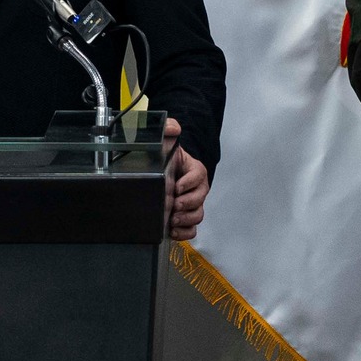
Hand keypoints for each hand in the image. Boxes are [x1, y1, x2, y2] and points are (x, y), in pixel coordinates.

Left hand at [163, 117, 209, 241]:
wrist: (159, 173)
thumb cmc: (166, 159)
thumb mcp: (164, 141)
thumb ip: (168, 129)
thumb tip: (174, 128)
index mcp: (195, 170)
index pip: (199, 175)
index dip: (190, 182)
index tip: (177, 186)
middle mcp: (197, 189)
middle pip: (200, 199)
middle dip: (187, 203)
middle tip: (173, 205)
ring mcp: (193, 205)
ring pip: (198, 215)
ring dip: (186, 219)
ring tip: (172, 219)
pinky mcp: (186, 218)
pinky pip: (192, 230)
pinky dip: (184, 232)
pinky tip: (172, 231)